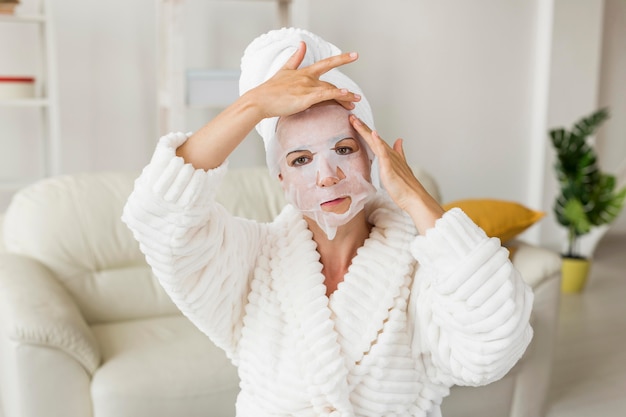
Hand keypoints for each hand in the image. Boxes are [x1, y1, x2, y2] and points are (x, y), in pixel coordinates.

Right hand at [248, 41, 361, 118]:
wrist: (260, 100)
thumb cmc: (271, 89)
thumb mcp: (284, 70)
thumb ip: (296, 58)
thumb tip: (302, 43)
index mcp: (304, 72)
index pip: (327, 63)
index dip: (342, 58)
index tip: (355, 55)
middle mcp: (307, 78)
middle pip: (331, 84)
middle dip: (346, 92)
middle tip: (356, 98)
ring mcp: (306, 88)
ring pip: (330, 91)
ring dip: (345, 97)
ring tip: (354, 103)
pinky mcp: (304, 98)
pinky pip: (323, 95)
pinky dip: (335, 94)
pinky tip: (345, 95)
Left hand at [349, 115, 444, 231]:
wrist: (414, 197)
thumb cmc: (406, 186)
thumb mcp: (400, 166)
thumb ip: (399, 153)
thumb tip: (400, 140)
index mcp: (389, 155)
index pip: (374, 141)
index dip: (364, 131)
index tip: (355, 121)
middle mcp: (389, 155)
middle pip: (373, 138)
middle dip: (361, 127)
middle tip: (351, 116)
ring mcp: (390, 160)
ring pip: (375, 142)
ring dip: (365, 131)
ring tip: (356, 121)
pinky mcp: (389, 167)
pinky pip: (383, 153)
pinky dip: (378, 143)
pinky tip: (373, 134)